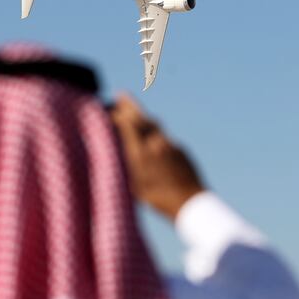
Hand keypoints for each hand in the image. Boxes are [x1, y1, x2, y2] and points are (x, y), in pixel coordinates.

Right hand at [110, 94, 204, 220]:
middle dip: (129, 105)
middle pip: (141, 117)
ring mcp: (170, 144)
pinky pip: (164, 136)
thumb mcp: (133, 185)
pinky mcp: (180, 149)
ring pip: (154, 124)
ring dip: (142, 116)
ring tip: (132, 112)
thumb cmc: (158, 199)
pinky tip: (150, 139)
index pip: (127, 124)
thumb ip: (124, 165)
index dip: (116, 115)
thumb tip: (114, 151)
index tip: (107, 110)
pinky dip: (154, 133)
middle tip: (120, 95)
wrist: (191, 203)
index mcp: (141, 153)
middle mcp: (155, 143)